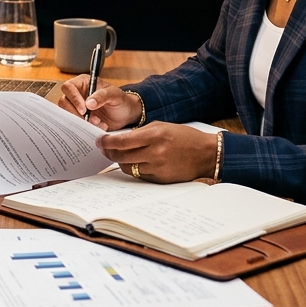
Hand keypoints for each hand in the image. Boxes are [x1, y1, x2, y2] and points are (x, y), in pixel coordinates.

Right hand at [56, 75, 140, 130]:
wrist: (126, 115)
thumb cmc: (121, 101)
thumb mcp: (115, 95)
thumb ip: (102, 96)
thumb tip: (89, 103)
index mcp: (83, 83)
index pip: (68, 87)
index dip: (73, 98)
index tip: (83, 109)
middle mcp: (77, 94)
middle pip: (64, 102)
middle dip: (77, 113)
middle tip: (91, 119)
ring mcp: (77, 107)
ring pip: (68, 115)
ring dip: (81, 121)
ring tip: (98, 123)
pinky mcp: (79, 119)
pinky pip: (74, 124)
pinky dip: (84, 127)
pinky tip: (97, 126)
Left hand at [96, 123, 216, 183]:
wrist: (205, 154)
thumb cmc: (184, 137)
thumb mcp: (162, 127)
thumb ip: (141, 133)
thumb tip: (120, 140)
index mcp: (155, 136)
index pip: (122, 141)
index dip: (107, 142)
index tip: (100, 141)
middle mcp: (155, 152)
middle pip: (121, 157)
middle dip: (109, 153)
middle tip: (104, 149)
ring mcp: (158, 168)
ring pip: (128, 168)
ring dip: (121, 162)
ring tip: (119, 156)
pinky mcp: (161, 179)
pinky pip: (140, 176)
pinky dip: (135, 169)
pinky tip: (136, 163)